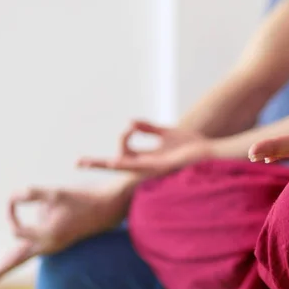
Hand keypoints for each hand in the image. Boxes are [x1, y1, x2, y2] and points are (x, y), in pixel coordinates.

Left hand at [0, 185, 126, 288]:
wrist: (108, 209)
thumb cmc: (82, 199)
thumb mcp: (56, 193)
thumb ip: (32, 193)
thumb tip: (13, 196)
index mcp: (48, 236)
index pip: (16, 230)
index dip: (11, 212)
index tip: (15, 199)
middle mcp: (50, 245)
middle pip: (19, 261)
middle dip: (1, 272)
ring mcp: (55, 245)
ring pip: (27, 256)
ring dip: (12, 263)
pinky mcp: (59, 242)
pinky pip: (36, 251)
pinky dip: (23, 255)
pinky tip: (16, 256)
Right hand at [77, 120, 211, 175]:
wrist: (212, 153)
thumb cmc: (192, 146)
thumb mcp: (167, 134)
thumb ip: (148, 129)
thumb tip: (128, 120)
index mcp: (148, 159)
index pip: (122, 156)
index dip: (116, 144)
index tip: (127, 128)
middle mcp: (147, 166)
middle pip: (117, 165)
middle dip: (97, 164)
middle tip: (76, 163)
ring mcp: (153, 167)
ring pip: (125, 166)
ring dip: (107, 164)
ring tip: (89, 162)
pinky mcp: (162, 165)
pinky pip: (141, 164)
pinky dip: (127, 162)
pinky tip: (115, 161)